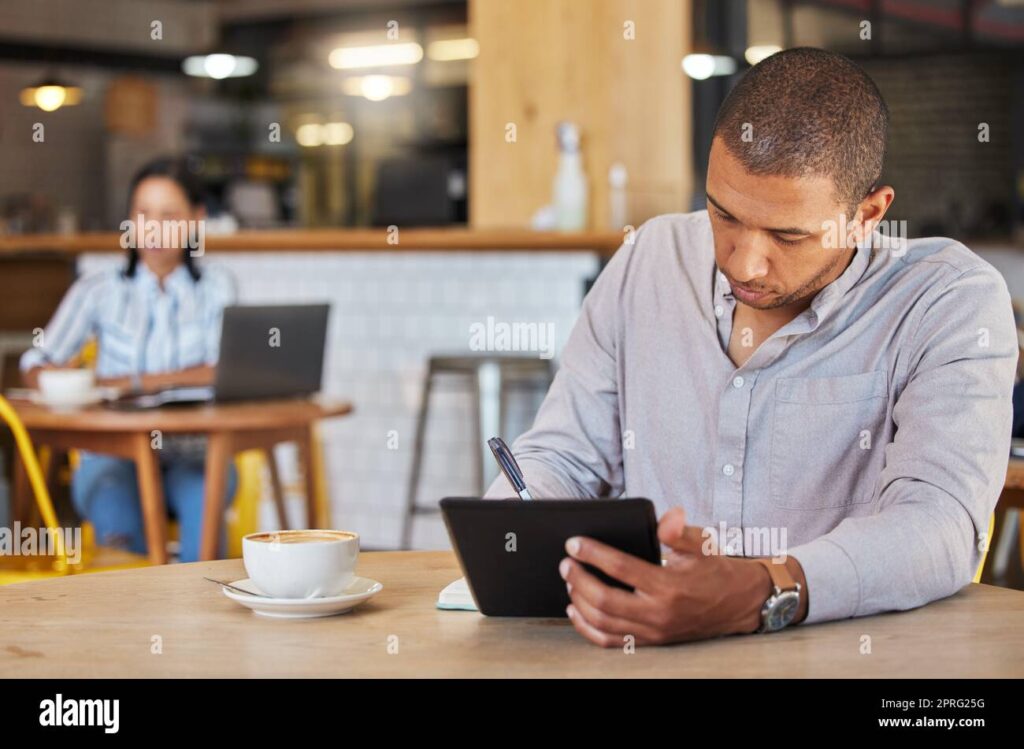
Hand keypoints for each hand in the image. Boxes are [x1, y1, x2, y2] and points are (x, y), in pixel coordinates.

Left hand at [560, 506, 772, 646]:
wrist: (740, 603)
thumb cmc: (716, 570)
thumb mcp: (702, 544)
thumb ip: (680, 531)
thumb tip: (667, 517)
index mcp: (669, 585)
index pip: (622, 569)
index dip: (594, 554)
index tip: (574, 543)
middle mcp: (659, 613)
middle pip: (605, 600)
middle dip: (579, 579)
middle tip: (566, 562)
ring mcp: (654, 631)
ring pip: (604, 623)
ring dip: (579, 602)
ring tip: (568, 581)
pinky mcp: (652, 641)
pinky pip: (611, 641)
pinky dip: (588, 628)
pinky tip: (575, 611)